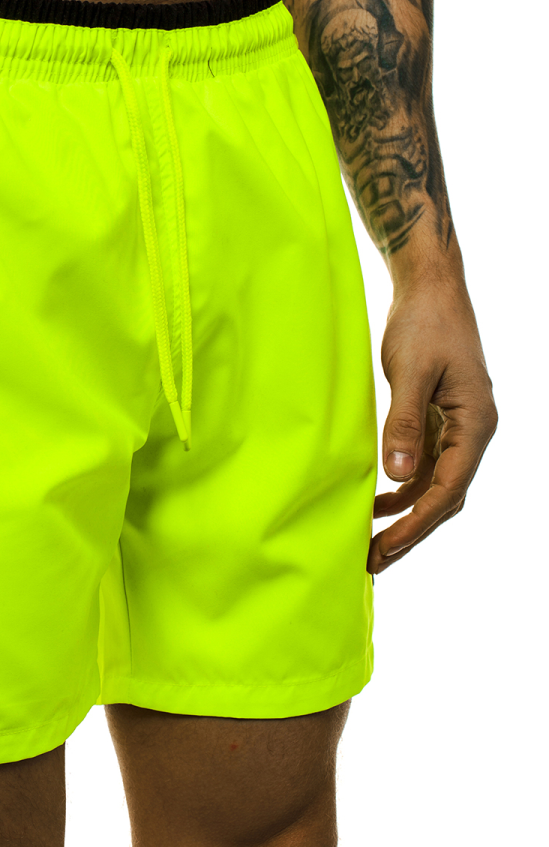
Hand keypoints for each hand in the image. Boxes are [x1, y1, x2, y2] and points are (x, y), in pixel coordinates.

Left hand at [368, 277, 497, 573]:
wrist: (431, 285)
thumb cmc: (424, 322)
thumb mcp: (410, 372)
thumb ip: (404, 424)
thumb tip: (396, 476)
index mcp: (476, 424)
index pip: (448, 489)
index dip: (416, 524)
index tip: (386, 549)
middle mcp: (472, 430)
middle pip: (445, 496)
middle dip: (411, 530)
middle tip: (372, 561)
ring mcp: (457, 425)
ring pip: (434, 483)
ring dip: (404, 512)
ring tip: (370, 540)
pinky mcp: (438, 416)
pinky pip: (423, 463)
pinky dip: (401, 485)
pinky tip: (375, 499)